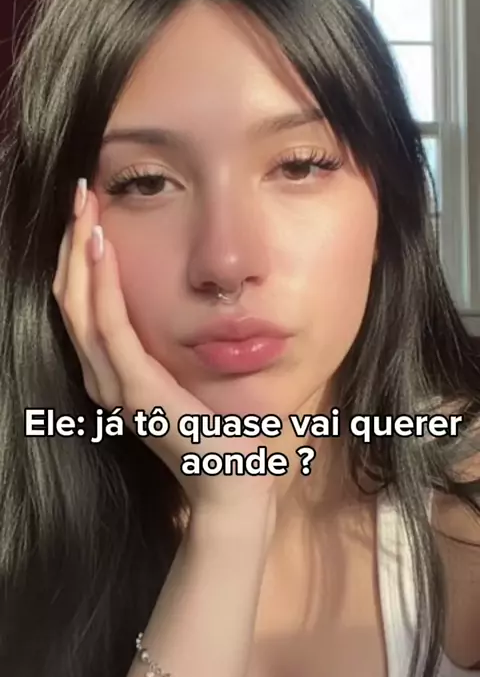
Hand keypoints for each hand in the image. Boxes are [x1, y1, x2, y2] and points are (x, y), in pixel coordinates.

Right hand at [52, 182, 278, 516]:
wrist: (233, 482)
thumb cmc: (218, 430)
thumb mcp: (184, 378)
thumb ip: (165, 348)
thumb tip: (174, 303)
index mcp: (112, 373)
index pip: (81, 305)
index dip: (76, 257)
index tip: (87, 212)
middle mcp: (103, 378)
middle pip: (70, 299)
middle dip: (71, 243)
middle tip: (78, 194)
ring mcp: (116, 386)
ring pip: (80, 307)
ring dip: (79, 253)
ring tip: (83, 209)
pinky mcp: (138, 390)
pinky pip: (112, 327)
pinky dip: (102, 284)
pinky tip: (102, 246)